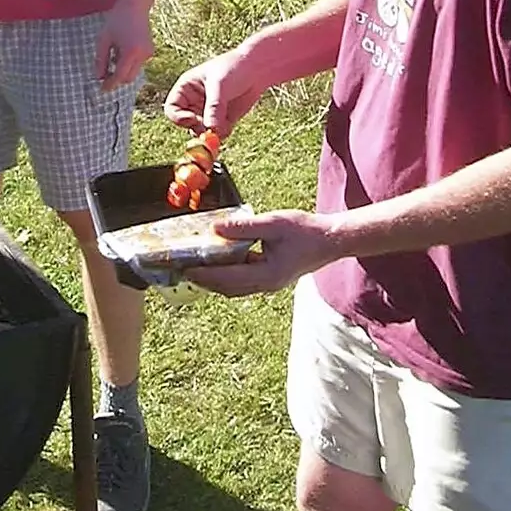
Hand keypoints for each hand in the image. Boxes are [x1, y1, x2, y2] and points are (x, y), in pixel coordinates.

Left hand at [95, 0, 153, 90]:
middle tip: (103, 74)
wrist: (135, 6)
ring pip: (133, 72)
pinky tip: (121, 49)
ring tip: (113, 53)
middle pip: (128, 78)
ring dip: (122, 70)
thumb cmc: (117, 20)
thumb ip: (100, 59)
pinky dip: (128, 63)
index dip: (110, 84)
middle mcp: (142, 55)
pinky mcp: (150, 51)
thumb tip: (98, 77)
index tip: (101, 89)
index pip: (119, 75)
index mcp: (130, 51)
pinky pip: (137, 64)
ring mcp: (148, 54)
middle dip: (116, 79)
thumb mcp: (103, 39)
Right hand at [164, 47, 266, 136]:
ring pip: (201, 132)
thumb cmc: (234, 68)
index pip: (172, 109)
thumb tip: (210, 129)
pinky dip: (222, 134)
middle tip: (209, 131)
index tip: (192, 120)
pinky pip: (217, 134)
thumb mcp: (220, 86)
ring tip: (223, 125)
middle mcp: (193, 102)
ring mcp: (207, 112)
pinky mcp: (221, 120)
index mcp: (186, 88)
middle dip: (197, 129)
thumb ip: (214, 107)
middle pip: (186, 124)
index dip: (179, 118)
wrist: (257, 69)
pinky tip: (230, 124)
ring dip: (210, 134)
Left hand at [190, 208, 332, 295]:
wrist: (330, 240)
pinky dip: (227, 274)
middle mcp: (265, 285)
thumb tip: (216, 229)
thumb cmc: (304, 231)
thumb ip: (244, 227)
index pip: (227, 278)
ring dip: (214, 279)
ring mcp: (268, 284)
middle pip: (227, 288)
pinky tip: (217, 262)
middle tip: (181, 269)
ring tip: (194, 267)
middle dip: (204, 280)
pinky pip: (242, 281)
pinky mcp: (269, 278)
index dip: (204, 274)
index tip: (184, 268)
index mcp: (267, 275)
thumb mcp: (273, 223)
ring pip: (234, 287)